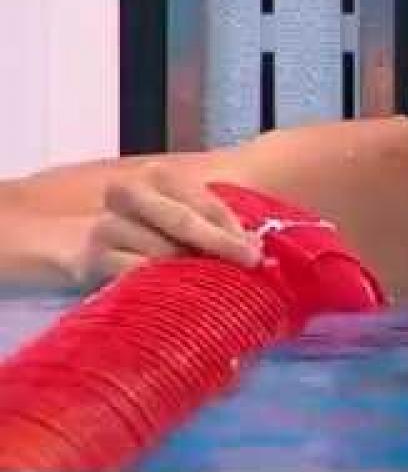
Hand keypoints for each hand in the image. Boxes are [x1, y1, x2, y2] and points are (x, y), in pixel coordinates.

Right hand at [79, 164, 262, 283]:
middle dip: (219, 245)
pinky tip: (179, 295)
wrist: (87, 248)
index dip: (232, 229)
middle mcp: (128, 193)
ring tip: (214, 284)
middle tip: (249, 264)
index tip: (257, 252)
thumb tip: (256, 244)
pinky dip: (161, 285)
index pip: (205, 203)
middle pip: (182, 221)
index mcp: (157, 176)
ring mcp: (106, 225)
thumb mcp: (185, 219)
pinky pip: (134, 275)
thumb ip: (218, 226)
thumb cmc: (152, 232)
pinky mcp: (91, 259)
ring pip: (160, 251)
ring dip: (190, 270)